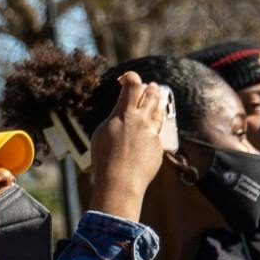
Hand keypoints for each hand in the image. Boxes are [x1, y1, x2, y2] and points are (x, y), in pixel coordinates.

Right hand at [87, 71, 170, 220]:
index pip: (132, 84)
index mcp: (123, 114)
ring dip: (156, 104)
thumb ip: (114, 118)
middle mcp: (140, 120)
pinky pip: (157, 132)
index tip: (125, 80)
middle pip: (151, 93)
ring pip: (158, 111)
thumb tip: (122, 113)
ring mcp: (152, 133)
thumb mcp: (101, 133)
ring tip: (155, 101)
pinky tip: (148, 132)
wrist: (120, 183)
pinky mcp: (158, 146)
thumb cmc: (104, 160)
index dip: (130, 77)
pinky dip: (152, 129)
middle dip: (149, 88)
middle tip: (149, 86)